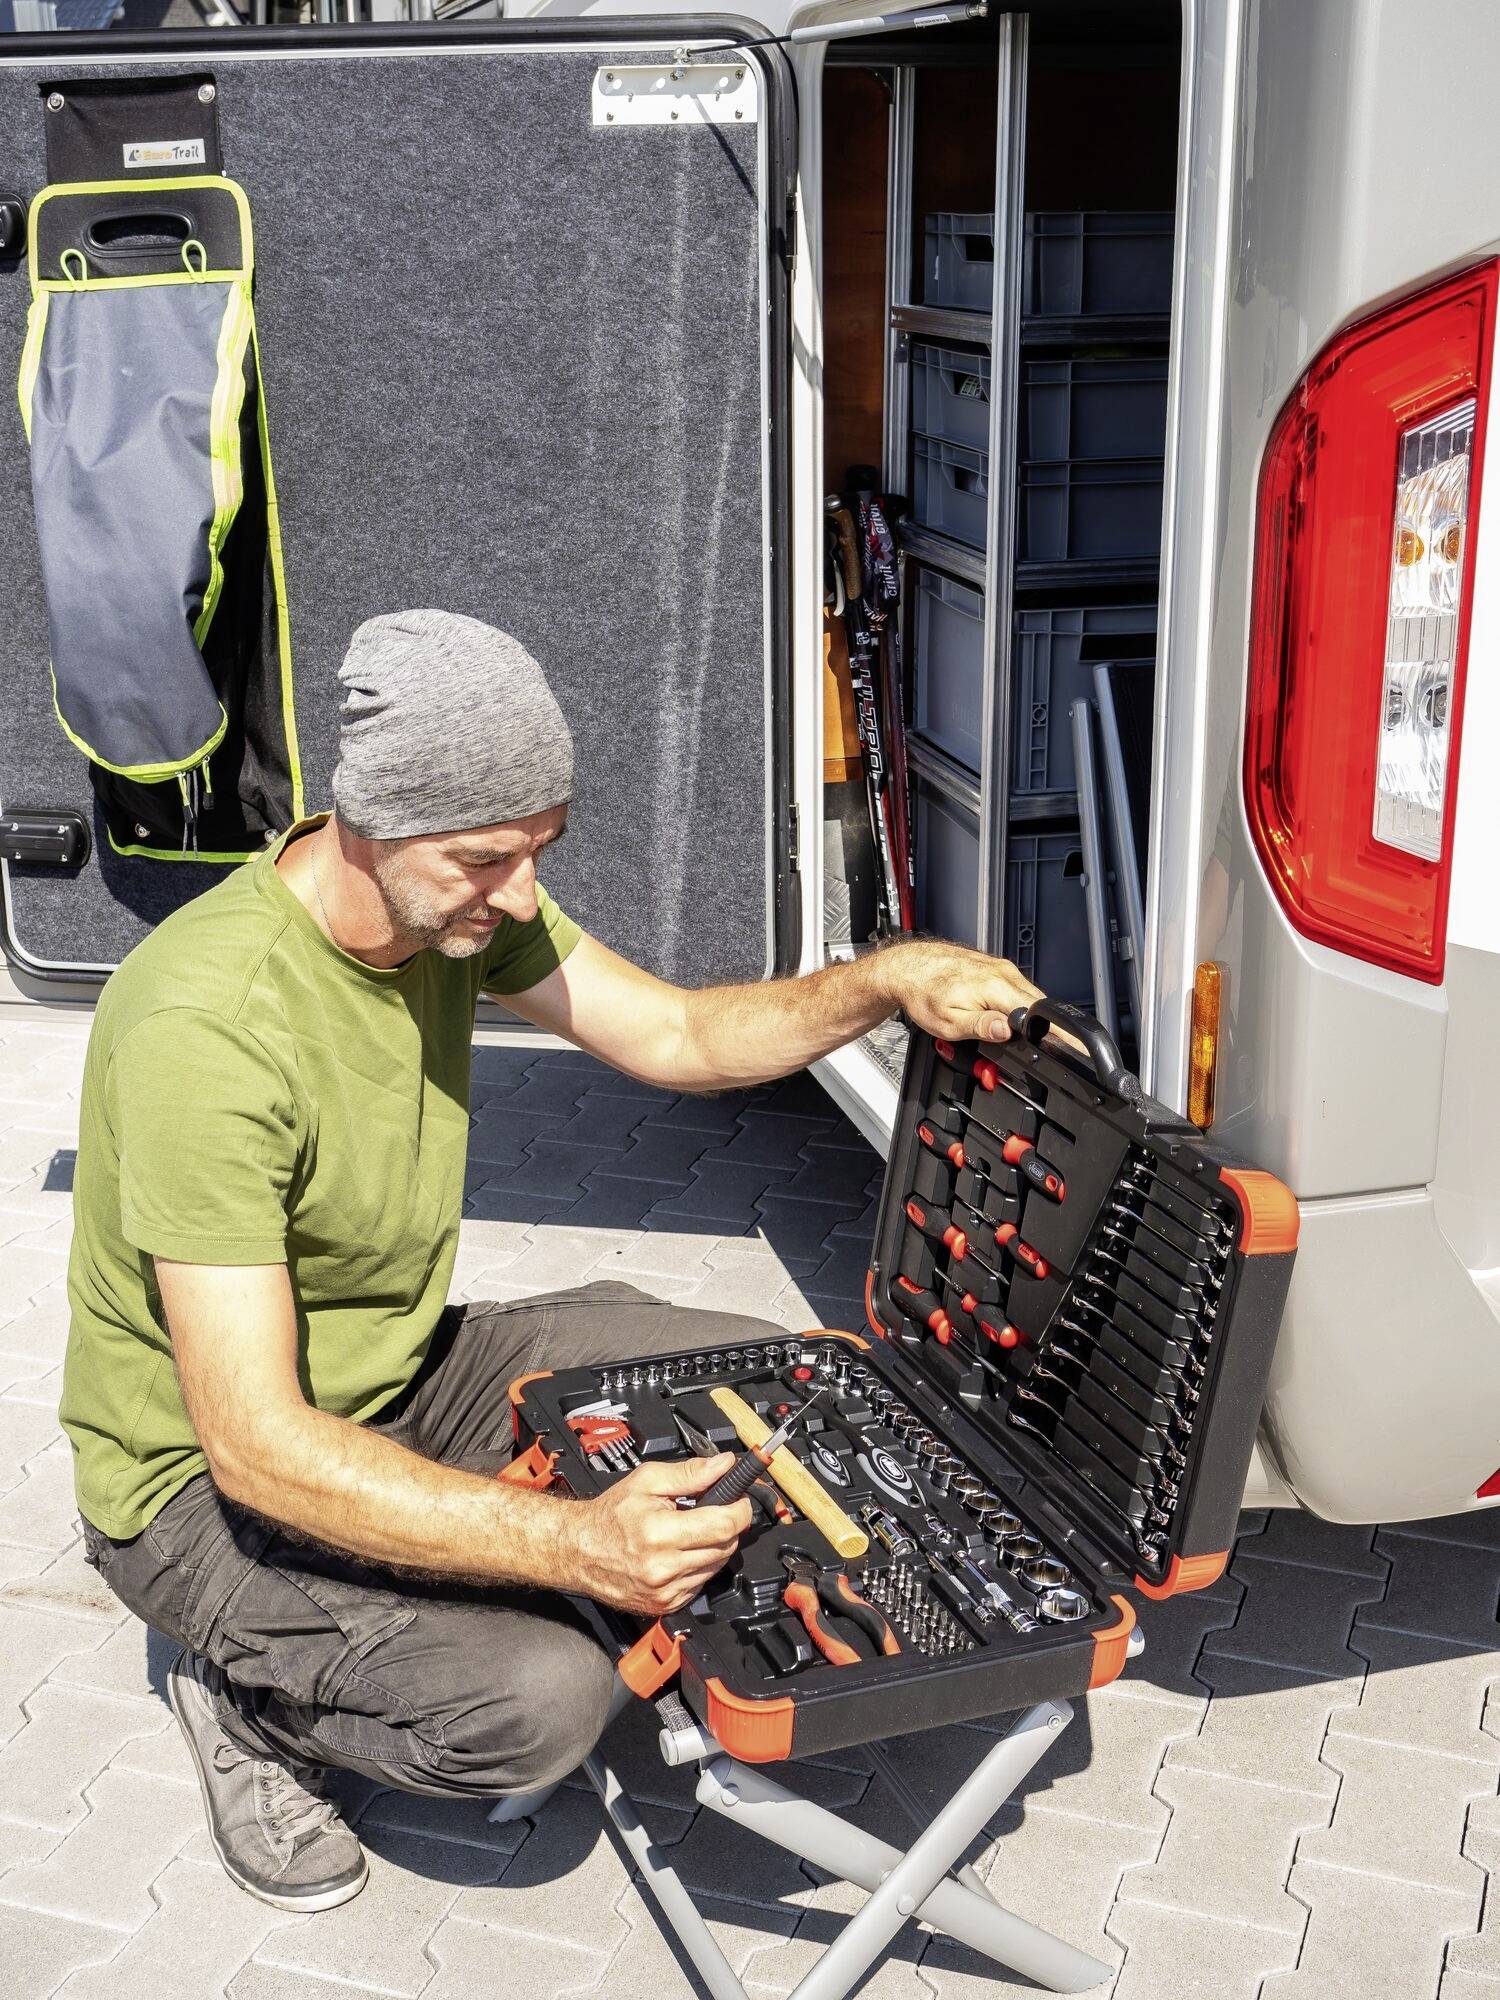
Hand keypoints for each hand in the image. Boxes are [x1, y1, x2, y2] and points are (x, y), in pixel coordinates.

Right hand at [568, 1453, 752, 1616]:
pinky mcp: (666, 1605)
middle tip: (712, 1511)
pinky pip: (701, 1583)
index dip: (739, 1510)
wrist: (579, 1551)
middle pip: (725, 1547)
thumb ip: (689, 1473)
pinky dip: (699, 1566)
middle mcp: (664, 1568)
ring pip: (716, 1566)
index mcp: (660, 1533)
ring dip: (713, 1547)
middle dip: (726, 1526)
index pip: (723, 1525)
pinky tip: (680, 1553)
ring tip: (690, 1531)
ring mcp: (665, 1591)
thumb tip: (723, 1465)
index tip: (739, 1501)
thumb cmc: (610, 1516)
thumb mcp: (647, 1480)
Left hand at [882, 938, 1041, 1045]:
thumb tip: (1007, 1031)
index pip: (1038, 1012)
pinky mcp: (996, 967)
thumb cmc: (923, 993)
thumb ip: (981, 1027)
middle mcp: (1003, 973)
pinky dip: (1018, 1003)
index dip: (1057, 1031)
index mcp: (996, 987)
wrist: (908, 967)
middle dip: (1043, 1026)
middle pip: (1038, 1004)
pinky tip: (1004, 1014)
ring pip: (1029, 995)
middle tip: (1040, 1047)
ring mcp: (1001, 967)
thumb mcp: (949, 1022)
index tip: (1071, 1046)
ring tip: (1011, 1031)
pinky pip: (1017, 988)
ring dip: (1029, 1015)